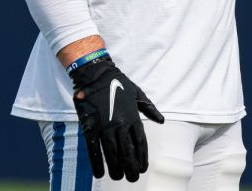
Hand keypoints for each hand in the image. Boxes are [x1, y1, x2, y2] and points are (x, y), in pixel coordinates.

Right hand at [68, 56, 164, 181]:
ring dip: (116, 167)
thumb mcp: (138, 93)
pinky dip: (96, 162)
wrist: (96, 74)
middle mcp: (120, 123)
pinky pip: (93, 148)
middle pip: (127, 151)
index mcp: (132, 117)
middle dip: (131, 167)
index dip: (142, 157)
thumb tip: (161, 120)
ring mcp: (104, 125)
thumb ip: (149, 109)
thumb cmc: (118, 83)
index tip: (143, 168)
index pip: (140, 142)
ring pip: (112, 153)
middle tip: (132, 178)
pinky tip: (99, 173)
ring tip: (118, 178)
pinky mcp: (90, 126)